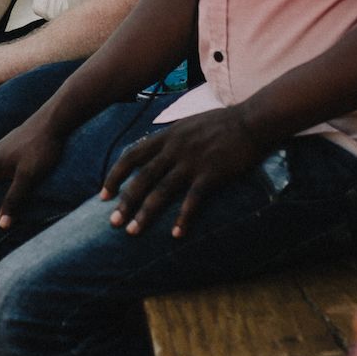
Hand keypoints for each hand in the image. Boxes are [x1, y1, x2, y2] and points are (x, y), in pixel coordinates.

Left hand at [101, 107, 265, 237]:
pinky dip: (183, 218)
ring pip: (162, 190)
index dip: (115, 175)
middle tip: (112, 222)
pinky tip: (176, 234)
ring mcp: (192, 161)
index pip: (132, 155)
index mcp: (167, 135)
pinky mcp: (211, 173)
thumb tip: (154, 149)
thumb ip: (171, 138)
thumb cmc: (223, 123)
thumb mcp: (189, 124)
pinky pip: (193, 199)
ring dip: (145, 213)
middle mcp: (175, 148)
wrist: (253, 121)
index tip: (104, 194)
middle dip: (125, 201)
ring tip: (133, 232)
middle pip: (142, 177)